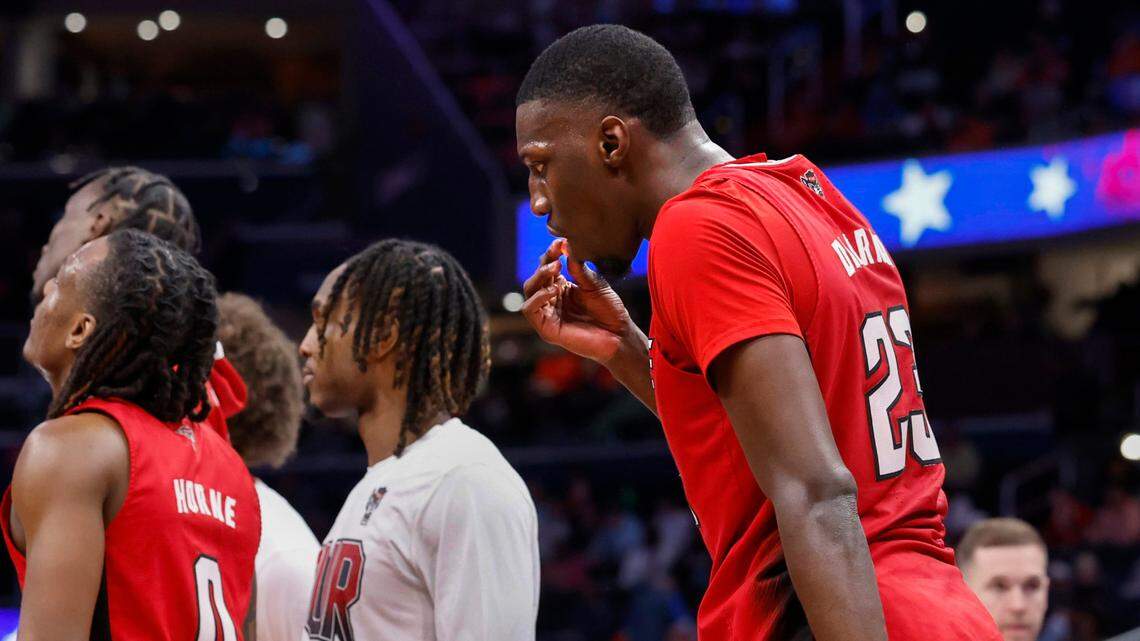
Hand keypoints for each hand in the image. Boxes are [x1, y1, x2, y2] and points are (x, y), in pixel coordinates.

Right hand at [521, 239, 633, 363]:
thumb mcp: (595, 284)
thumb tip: (567, 248)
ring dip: (539, 277)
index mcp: (561, 288)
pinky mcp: (546, 328)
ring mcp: (548, 314)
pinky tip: (554, 290)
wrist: (619, 334)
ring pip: (529, 291)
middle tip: (557, 257)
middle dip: (544, 264)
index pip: (548, 268)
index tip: (561, 242)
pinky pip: (529, 310)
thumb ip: (579, 269)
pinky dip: (537, 297)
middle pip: (536, 277)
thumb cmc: (610, 310)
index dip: (551, 253)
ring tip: (555, 269)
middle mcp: (552, 300)